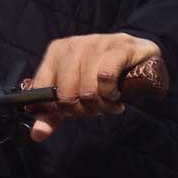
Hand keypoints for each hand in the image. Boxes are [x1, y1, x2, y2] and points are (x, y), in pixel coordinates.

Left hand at [26, 32, 161, 142]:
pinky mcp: (119, 47)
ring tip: (108, 103)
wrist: (139, 55)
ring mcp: (96, 43)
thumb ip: (54, 114)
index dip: (56, 109)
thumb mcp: (75, 93)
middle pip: (66, 93)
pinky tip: (115, 95)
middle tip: (95, 109)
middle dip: (82, 110)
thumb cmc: (102, 75)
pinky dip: (110, 93)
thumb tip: (37, 134)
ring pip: (87, 88)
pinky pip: (106, 77)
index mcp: (56, 52)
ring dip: (100, 105)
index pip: (42, 88)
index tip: (71, 113)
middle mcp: (73, 46)